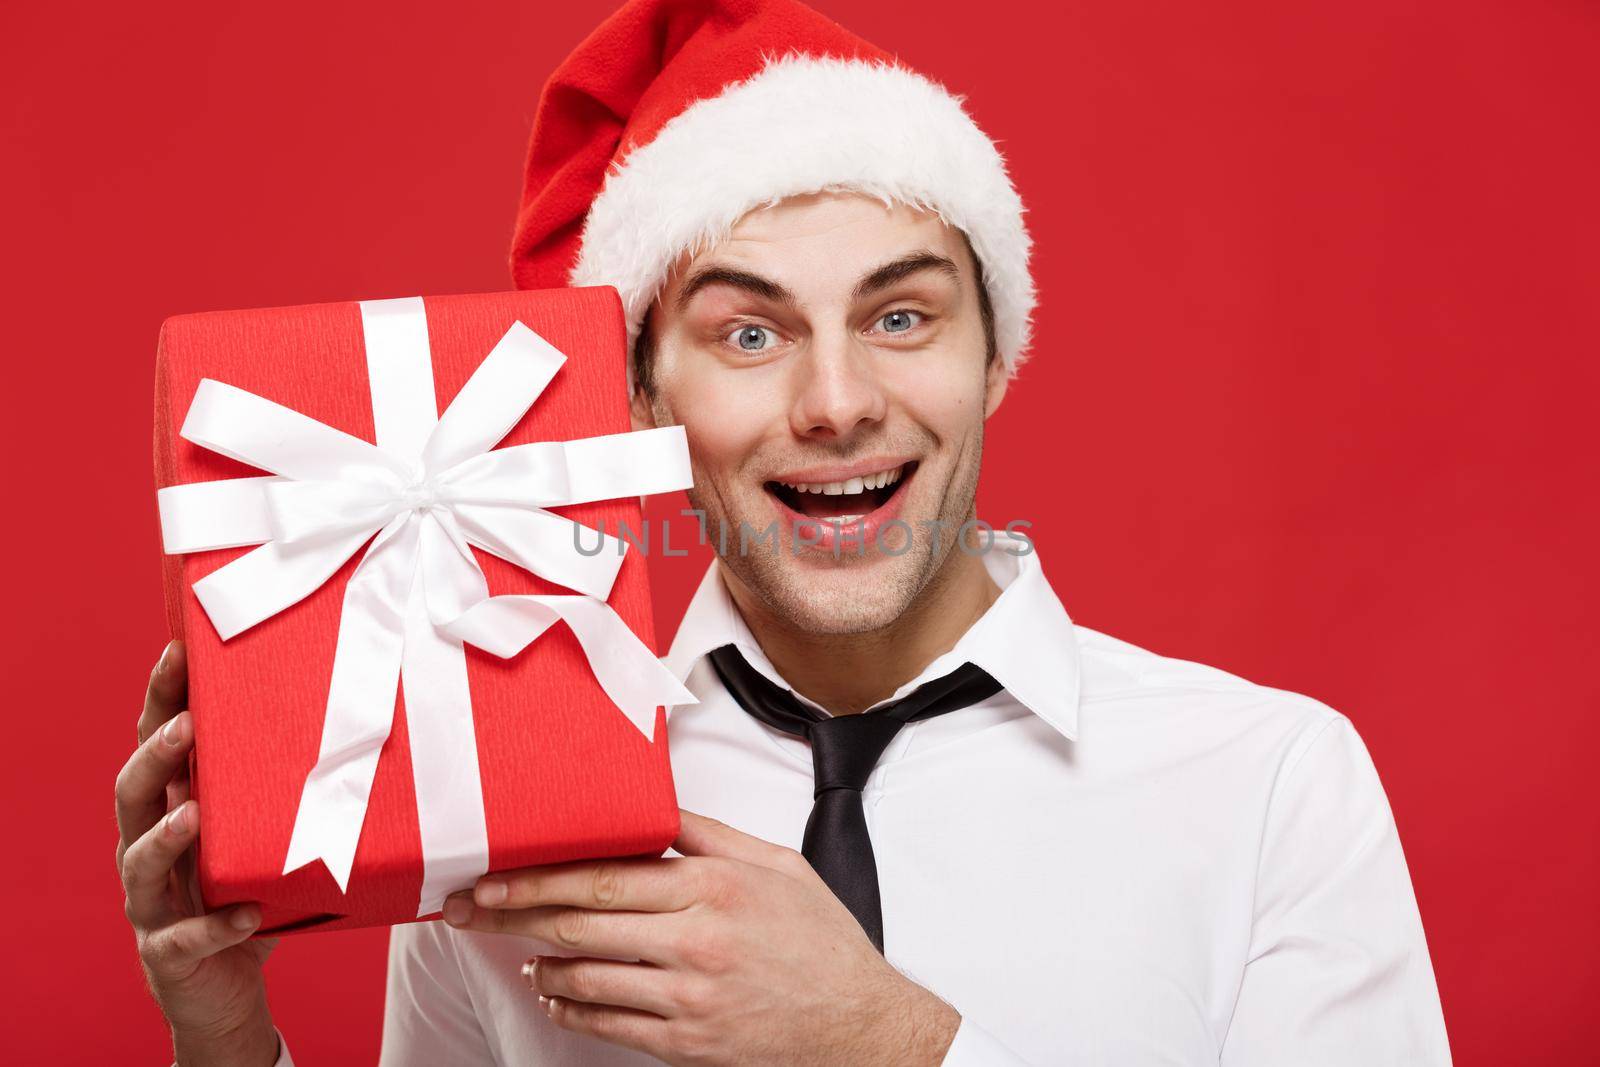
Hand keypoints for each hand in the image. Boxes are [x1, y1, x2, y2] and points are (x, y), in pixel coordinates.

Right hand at [115, 640, 279, 1065]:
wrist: (230, 984)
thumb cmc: (254, 889)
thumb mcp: (269, 831)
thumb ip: (287, 783)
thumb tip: (366, 711)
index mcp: (171, 807)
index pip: (154, 744)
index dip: (160, 699)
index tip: (179, 651)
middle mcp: (148, 849)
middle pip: (132, 793)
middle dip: (155, 757)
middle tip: (186, 727)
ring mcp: (152, 903)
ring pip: (138, 864)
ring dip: (166, 837)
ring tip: (193, 816)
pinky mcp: (169, 953)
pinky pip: (184, 939)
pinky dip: (212, 926)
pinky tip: (244, 916)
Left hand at [441, 810, 960, 1064]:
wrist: (859, 1023)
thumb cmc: (820, 942)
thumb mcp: (775, 865)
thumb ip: (708, 835)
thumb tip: (650, 806)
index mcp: (713, 886)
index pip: (604, 876)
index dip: (539, 877)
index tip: (496, 876)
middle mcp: (694, 939)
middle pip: (579, 924)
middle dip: (513, 915)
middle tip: (471, 910)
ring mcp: (686, 996)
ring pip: (585, 977)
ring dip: (539, 965)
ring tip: (518, 953)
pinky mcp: (685, 1042)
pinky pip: (607, 1025)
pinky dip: (570, 1008)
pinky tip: (556, 994)